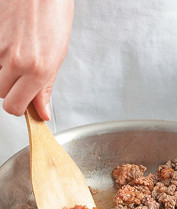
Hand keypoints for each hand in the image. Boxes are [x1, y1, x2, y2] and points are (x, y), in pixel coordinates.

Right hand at [0, 0, 73, 119]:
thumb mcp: (57, 57)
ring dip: (3, 72)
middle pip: (1, 94)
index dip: (18, 107)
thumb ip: (46, 88)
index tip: (23, 102)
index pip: (14, 107)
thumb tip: (42, 112)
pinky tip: (9, 44)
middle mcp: (15, 61)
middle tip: (23, 75)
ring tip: (18, 54)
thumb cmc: (53, 15)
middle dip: (12, 89)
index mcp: (37, 70)